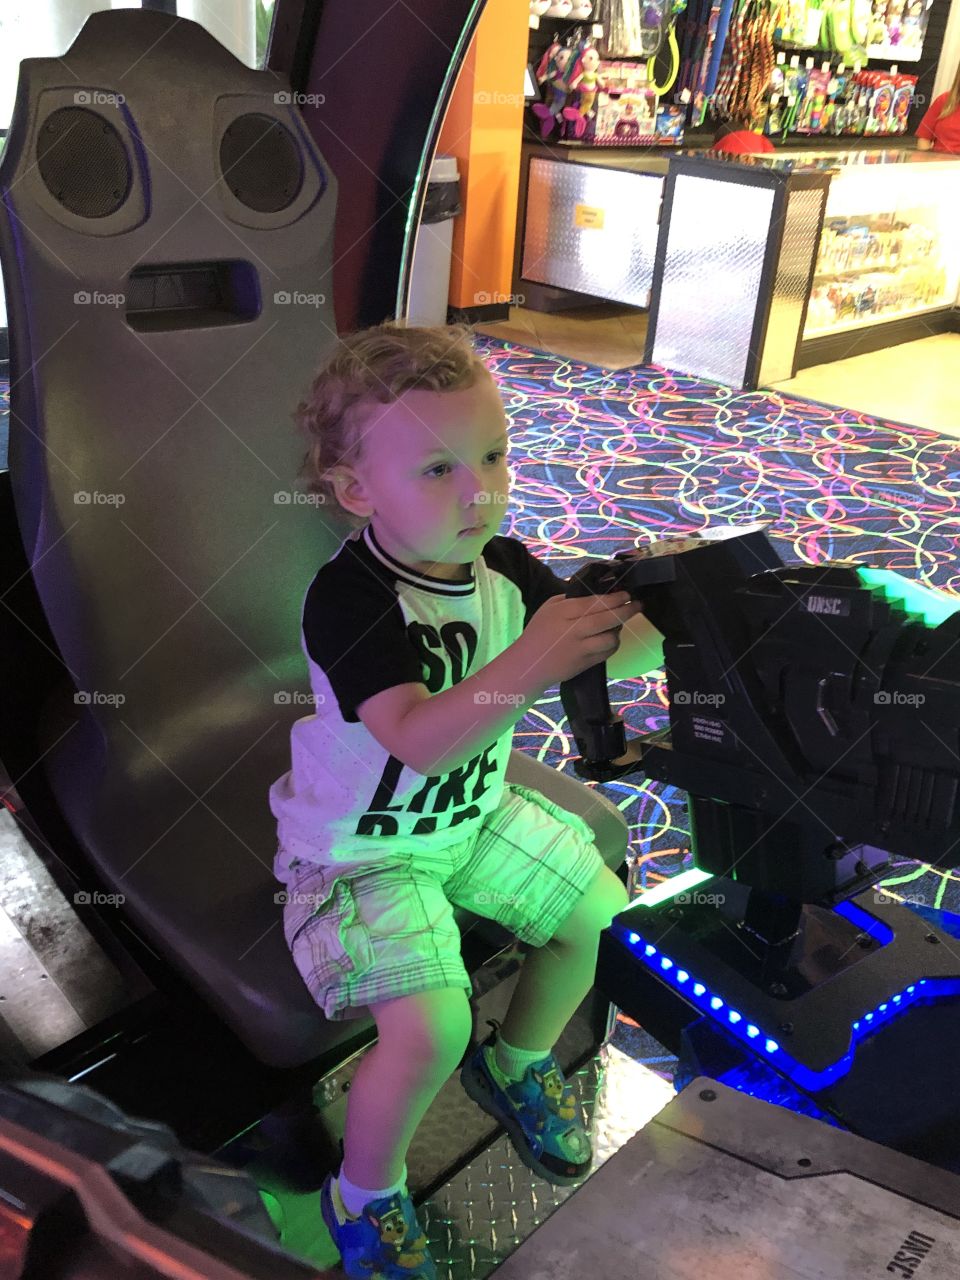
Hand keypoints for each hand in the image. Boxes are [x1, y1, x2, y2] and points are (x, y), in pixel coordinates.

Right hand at [517, 592, 644, 686]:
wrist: (528, 664)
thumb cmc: (538, 632)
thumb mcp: (549, 608)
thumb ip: (571, 599)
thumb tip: (597, 593)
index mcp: (564, 612)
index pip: (596, 602)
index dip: (616, 598)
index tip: (626, 594)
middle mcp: (574, 630)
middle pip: (609, 619)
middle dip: (627, 610)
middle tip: (637, 604)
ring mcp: (580, 648)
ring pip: (611, 638)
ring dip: (619, 630)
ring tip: (618, 625)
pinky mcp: (585, 663)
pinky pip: (607, 652)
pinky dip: (612, 644)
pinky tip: (610, 639)